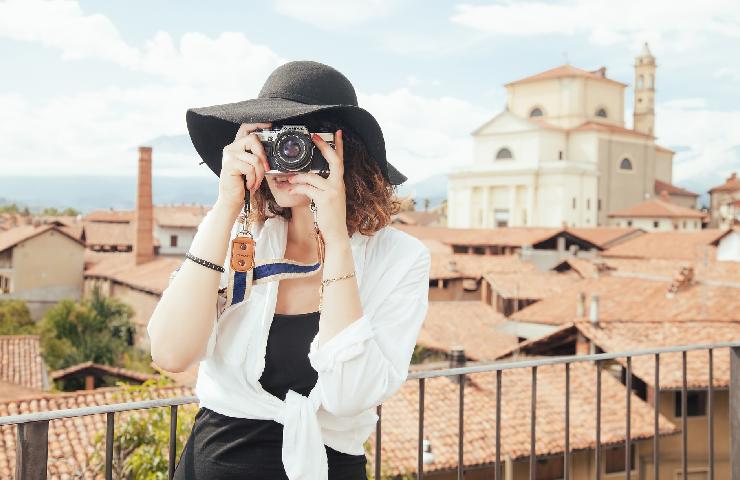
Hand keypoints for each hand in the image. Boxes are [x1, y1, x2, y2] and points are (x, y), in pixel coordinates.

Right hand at [217, 122, 271, 210]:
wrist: (233, 199)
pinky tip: (248, 184)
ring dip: (259, 174)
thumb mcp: (253, 168)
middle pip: (252, 139)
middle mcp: (231, 148)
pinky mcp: (229, 164)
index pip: (245, 128)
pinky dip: (253, 179)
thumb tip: (271, 151)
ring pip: (254, 158)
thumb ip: (258, 157)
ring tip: (254, 182)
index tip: (269, 125)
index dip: (258, 124)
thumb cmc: (244, 184)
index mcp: (237, 147)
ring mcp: (229, 155)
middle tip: (265, 168)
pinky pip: (250, 168)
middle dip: (263, 155)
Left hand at [286, 129, 348, 244]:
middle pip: (334, 160)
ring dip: (297, 176)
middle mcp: (338, 185)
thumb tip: (308, 178)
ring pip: (312, 176)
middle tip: (315, 137)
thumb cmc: (331, 217)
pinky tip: (289, 189)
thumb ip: (323, 187)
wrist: (336, 234)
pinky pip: (307, 188)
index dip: (339, 146)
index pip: (341, 161)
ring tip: (288, 179)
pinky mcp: (324, 199)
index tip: (337, 133)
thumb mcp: (329, 199)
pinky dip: (296, 187)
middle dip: (324, 147)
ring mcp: (333, 191)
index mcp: (339, 183)